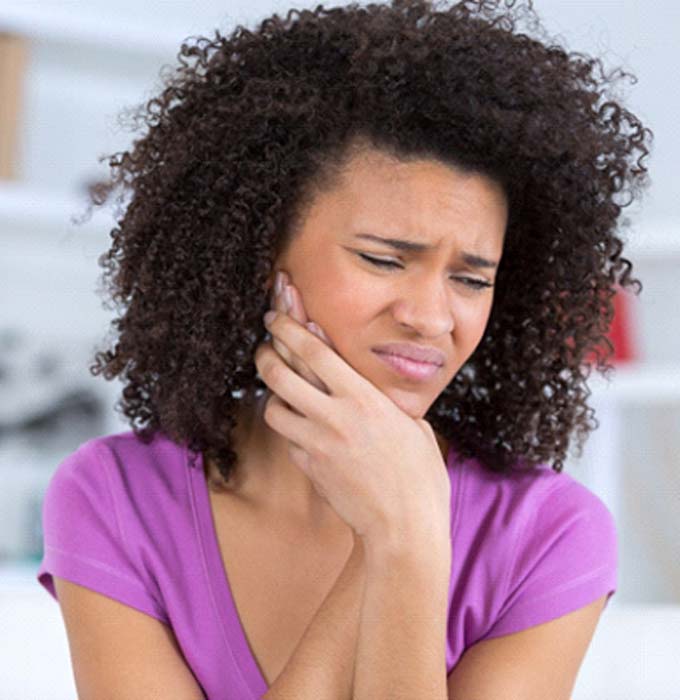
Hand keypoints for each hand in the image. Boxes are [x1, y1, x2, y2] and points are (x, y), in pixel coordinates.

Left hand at [255, 288, 450, 552]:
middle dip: (266, 352)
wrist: (405, 528)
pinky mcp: (309, 468)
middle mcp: (335, 417)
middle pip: (280, 374)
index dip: (290, 326)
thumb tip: (360, 379)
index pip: (315, 350)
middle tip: (265, 345)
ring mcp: (318, 445)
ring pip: (273, 408)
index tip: (277, 313)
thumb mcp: (411, 424)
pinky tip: (305, 429)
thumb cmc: (419, 475)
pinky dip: (292, 430)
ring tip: (282, 389)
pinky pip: (288, 440)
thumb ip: (380, 399)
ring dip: (274, 395)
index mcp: (364, 398)